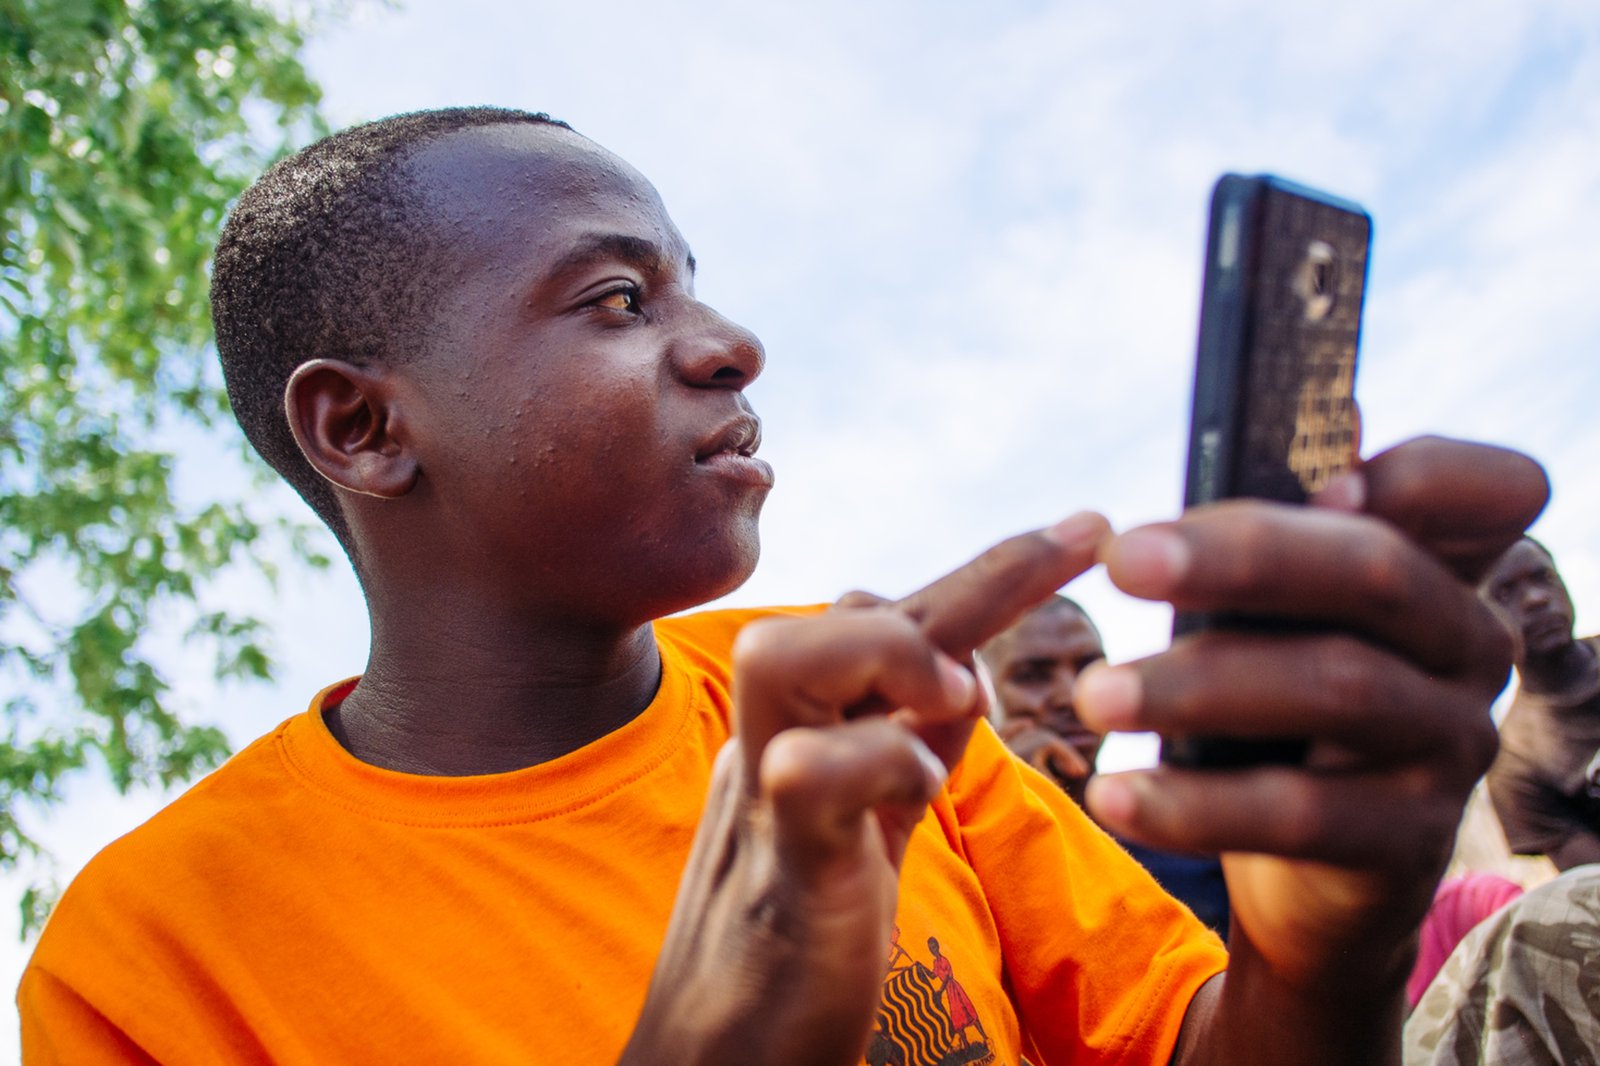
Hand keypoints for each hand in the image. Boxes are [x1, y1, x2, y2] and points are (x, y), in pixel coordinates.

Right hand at [622, 512, 1106, 1065]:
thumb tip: (963, 671)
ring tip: (952, 701)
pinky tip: (922, 789)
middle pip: (838, 609)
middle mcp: (777, 742)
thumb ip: (907, 744)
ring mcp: (767, 801)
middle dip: (961, 585)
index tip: (1091, 527)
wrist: (716, 1062)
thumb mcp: (869, 824)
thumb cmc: (798, 941)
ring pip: (783, 658)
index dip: (997, 567)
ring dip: (891, 654)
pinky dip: (878, 761)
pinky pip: (806, 777)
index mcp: (810, 731)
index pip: (897, 617)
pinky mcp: (780, 869)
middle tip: (1039, 628)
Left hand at [1074, 437, 1546, 1061]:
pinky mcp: (1408, 837)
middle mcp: (1468, 645)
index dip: (1424, 475)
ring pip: (1335, 688)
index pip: (1493, 493)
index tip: (1331, 480)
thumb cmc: (1276, 701)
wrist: (1307, 868)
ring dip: (1196, 687)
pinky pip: (1299, 811)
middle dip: (1246, 556)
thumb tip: (1283, 430)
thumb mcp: (1278, 617)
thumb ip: (1277, 542)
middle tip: (1123, 559)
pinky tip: (1116, 793)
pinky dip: (1196, 803)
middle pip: (1377, 572)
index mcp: (1440, 568)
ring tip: (1092, 695)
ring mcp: (1450, 742)